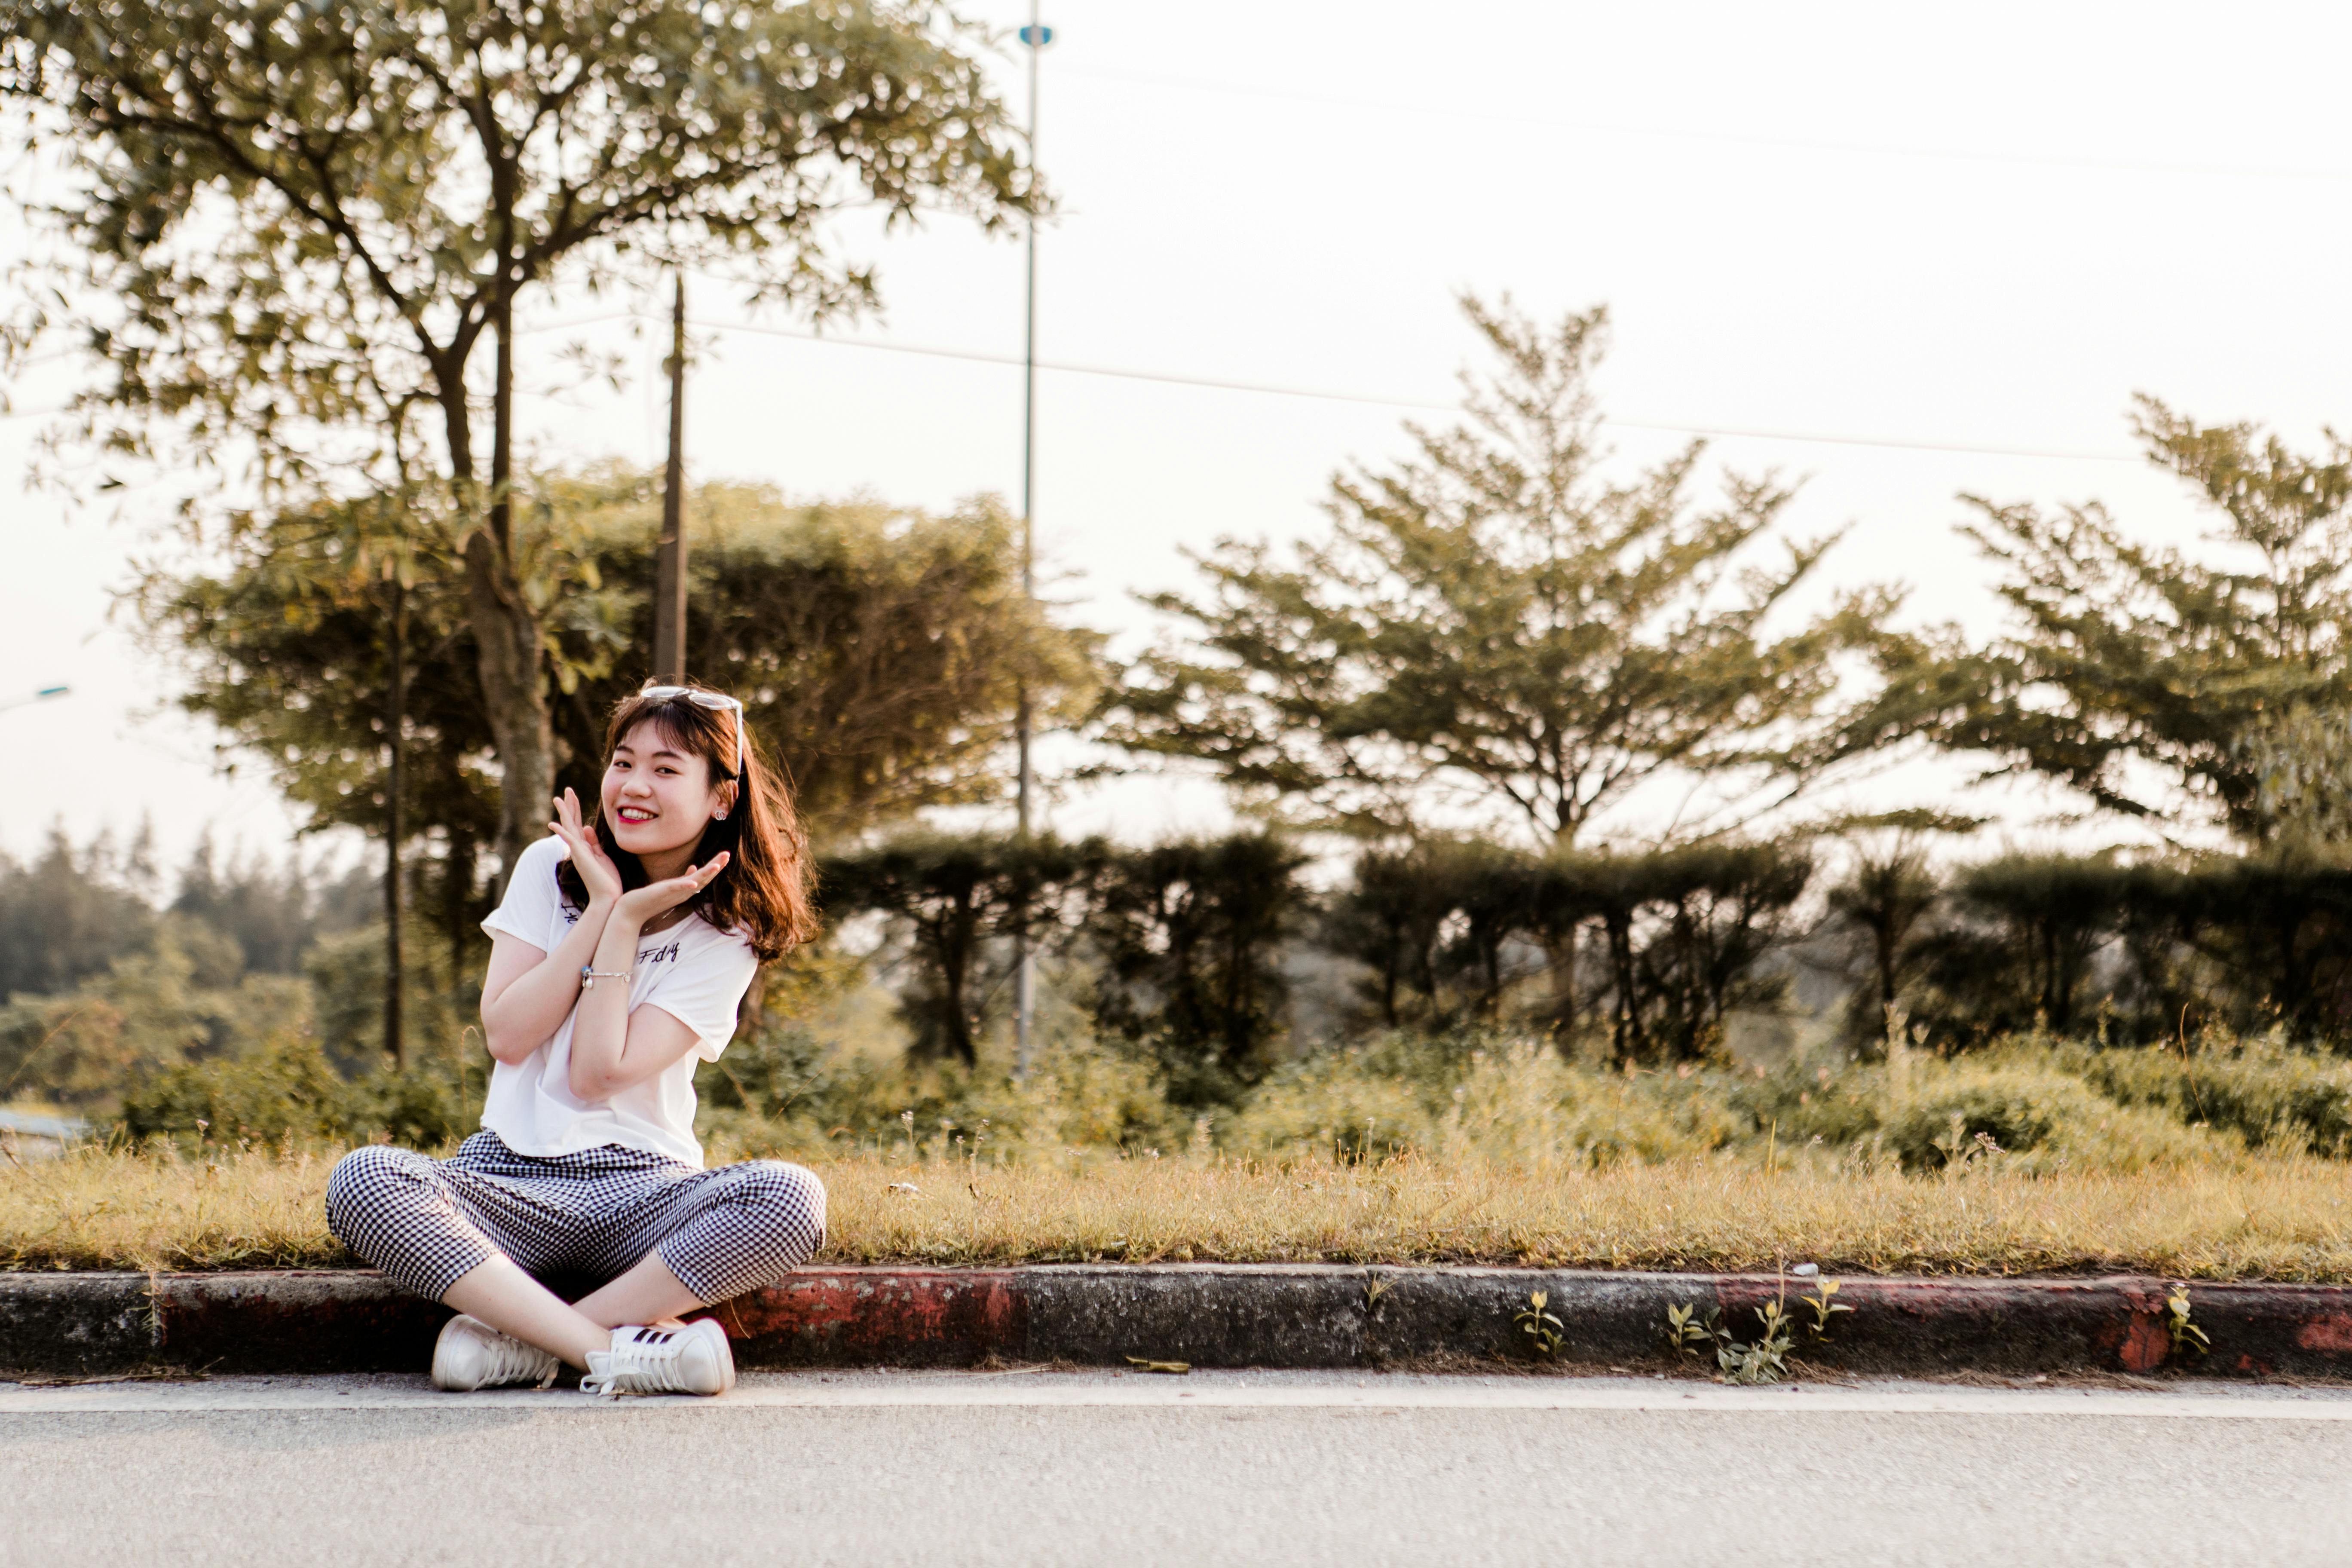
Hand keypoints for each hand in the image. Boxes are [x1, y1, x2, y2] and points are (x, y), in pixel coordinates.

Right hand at [548, 788, 623, 905]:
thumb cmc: (607, 880)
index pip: (578, 824)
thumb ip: (593, 842)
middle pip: (571, 823)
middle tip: (566, 790)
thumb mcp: (602, 856)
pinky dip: (561, 832)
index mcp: (584, 847)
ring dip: (564, 813)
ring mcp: (578, 853)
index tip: (573, 796)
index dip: (576, 810)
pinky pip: (569, 842)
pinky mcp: (581, 857)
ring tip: (558, 798)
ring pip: (569, 828)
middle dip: (570, 806)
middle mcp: (578, 848)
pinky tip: (553, 824)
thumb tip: (587, 827)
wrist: (609, 897)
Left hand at [615, 851, 729, 925]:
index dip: (716, 867)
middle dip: (716, 866)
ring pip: (694, 883)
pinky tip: (694, 882)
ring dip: (706, 874)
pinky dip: (686, 885)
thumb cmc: (650, 898)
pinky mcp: (663, 893)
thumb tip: (694, 867)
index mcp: (685, 889)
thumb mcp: (670, 886)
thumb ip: (683, 879)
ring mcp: (674, 894)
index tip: (725, 856)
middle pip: (704, 879)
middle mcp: (683, 893)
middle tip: (727, 855)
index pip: (704, 877)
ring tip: (717, 865)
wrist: (632, 912)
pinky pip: (676, 889)